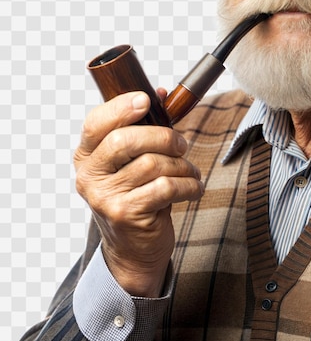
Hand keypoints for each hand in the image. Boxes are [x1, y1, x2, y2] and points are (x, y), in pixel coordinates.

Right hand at [73, 91, 204, 296]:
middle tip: (182, 144)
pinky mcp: (126, 214)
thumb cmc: (138, 194)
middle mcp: (89, 176)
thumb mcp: (133, 162)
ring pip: (152, 164)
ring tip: (190, 172)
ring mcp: (105, 197)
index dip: (121, 107)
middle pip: (125, 140)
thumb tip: (161, 93)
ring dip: (181, 165)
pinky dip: (189, 185)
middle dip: (163, 137)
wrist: (133, 248)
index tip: (146, 100)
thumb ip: (144, 127)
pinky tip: (194, 188)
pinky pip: (166, 187)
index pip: (95, 124)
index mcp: (87, 156)